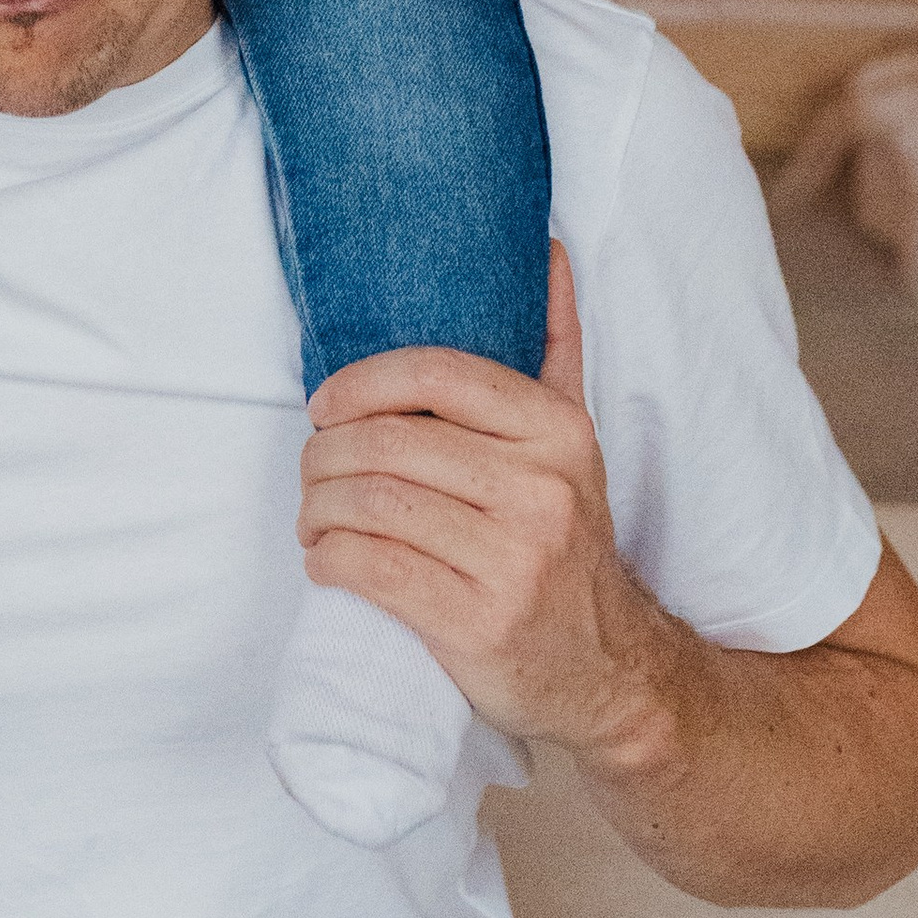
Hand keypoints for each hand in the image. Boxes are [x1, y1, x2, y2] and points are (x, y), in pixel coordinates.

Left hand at [296, 245, 675, 767]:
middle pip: (390, 442)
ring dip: (318, 507)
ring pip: (373, 504)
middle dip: (325, 452)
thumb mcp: (572, 439)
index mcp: (557, 431)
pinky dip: (330, 560)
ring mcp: (511, 561)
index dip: (362, 382)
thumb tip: (545, 249)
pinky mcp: (476, 623)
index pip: (436, 375)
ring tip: (312, 514)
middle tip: (310, 468)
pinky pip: (373, 570)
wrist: (607, 668)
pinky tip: (325, 559)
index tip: (324, 405)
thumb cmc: (565, 538)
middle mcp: (540, 491)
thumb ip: (556, 345)